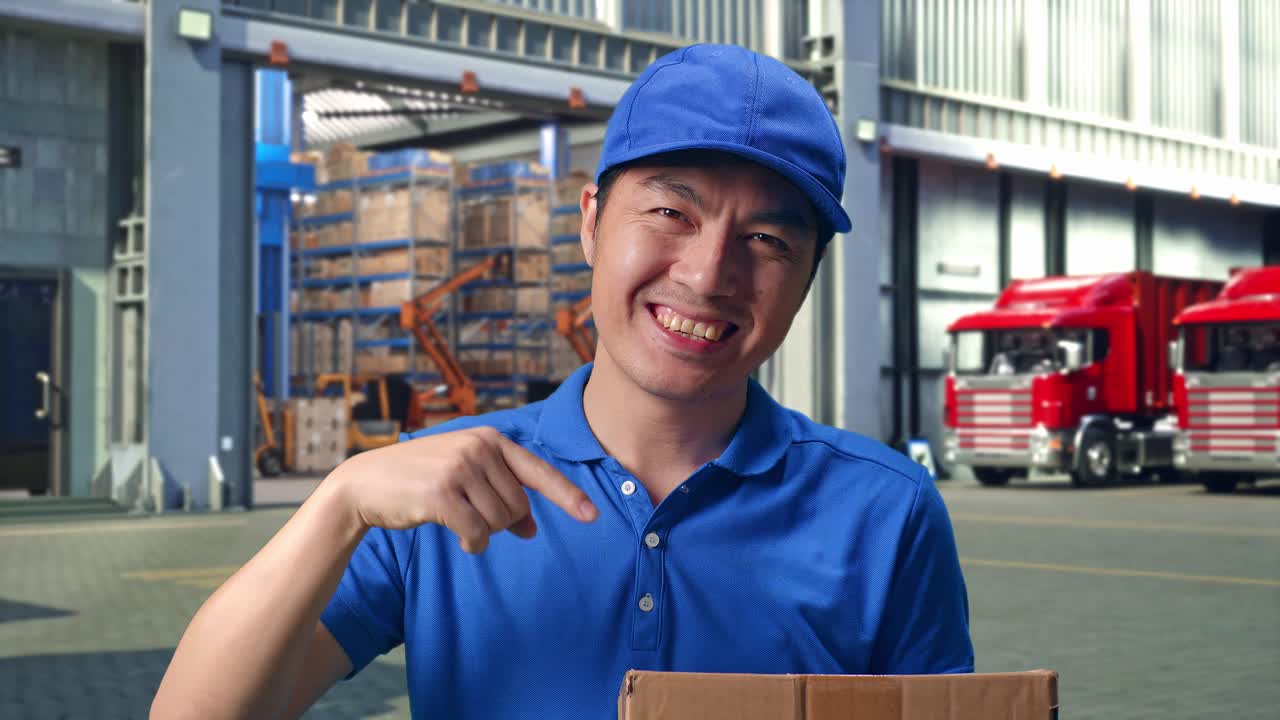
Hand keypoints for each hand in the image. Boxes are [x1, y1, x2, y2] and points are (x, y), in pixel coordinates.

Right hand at [329, 427, 597, 552]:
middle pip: (518, 506)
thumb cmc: (419, 481)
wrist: (366, 484)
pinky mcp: (441, 494)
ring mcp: (459, 468)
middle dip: (501, 521)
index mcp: (490, 439)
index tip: (592, 516)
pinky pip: (477, 534)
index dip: (567, 495)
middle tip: (472, 514)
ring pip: (499, 521)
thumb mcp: (465, 479)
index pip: (538, 471)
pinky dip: (472, 543)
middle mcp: (478, 448)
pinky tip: (457, 537)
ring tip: (457, 518)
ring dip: (483, 532)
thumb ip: (500, 496)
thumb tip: (530, 528)